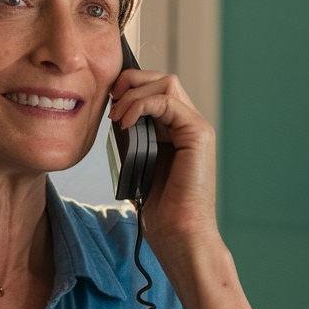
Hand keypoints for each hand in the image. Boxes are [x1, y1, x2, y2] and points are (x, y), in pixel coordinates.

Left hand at [108, 67, 221, 264]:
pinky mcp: (199, 133)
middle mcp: (188, 123)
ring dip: (134, 94)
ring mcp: (196, 126)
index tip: (109, 103)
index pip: (154, 88)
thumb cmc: (158, 205)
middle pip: (161, 78)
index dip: (130, 87)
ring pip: (166, 82)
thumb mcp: (136, 159)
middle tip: (111, 102)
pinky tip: (126, 123)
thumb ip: (131, 134)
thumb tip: (114, 111)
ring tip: (117, 116)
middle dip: (131, 82)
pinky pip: (168, 101)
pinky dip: (141, 105)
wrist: (178, 231)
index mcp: (175, 128)